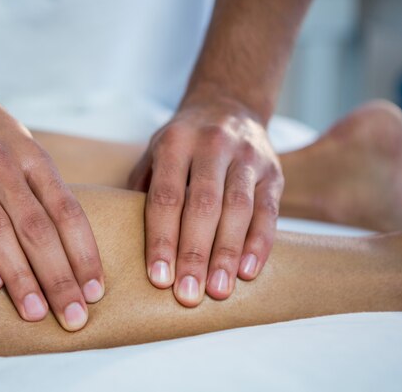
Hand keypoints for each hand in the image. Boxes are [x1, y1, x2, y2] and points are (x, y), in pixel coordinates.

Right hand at [0, 86, 103, 330]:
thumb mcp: (26, 150)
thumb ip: (45, 192)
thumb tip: (74, 247)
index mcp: (33, 160)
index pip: (67, 212)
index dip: (84, 254)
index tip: (96, 293)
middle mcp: (1, 165)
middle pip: (37, 228)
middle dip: (59, 276)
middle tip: (73, 318)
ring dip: (19, 274)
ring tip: (36, 312)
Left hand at [128, 96, 282, 305]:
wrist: (227, 106)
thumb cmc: (182, 143)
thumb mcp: (154, 153)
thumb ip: (142, 189)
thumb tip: (128, 240)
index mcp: (174, 142)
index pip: (166, 196)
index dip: (161, 239)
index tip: (158, 278)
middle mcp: (211, 145)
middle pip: (202, 205)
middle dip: (194, 253)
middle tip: (187, 294)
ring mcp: (246, 156)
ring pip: (238, 208)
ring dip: (227, 253)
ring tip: (218, 291)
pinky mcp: (273, 170)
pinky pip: (268, 209)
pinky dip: (259, 242)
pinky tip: (247, 271)